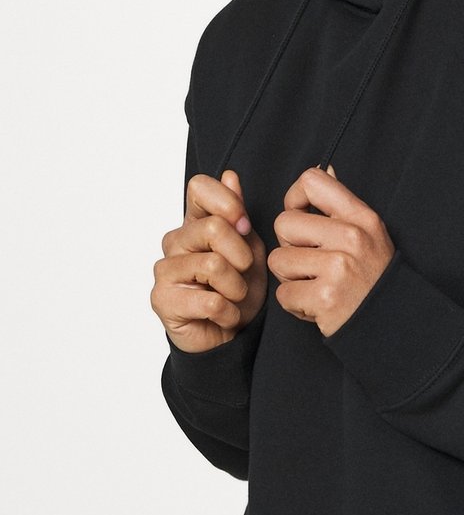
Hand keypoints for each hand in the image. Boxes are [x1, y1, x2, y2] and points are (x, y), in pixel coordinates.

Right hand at [152, 169, 267, 352]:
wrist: (229, 338)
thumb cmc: (238, 293)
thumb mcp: (250, 250)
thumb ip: (238, 215)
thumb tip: (230, 176)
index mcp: (195, 223)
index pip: (199, 187)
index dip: (227, 202)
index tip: (245, 226)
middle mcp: (175, 241)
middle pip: (214, 228)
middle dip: (243, 258)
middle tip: (243, 277)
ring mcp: (164, 269)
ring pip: (214, 266)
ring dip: (237, 290)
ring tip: (233, 299)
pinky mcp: (162, 299)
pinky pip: (211, 301)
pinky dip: (229, 314)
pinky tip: (224, 317)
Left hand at [269, 165, 395, 337]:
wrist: (392, 321)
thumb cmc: (373, 277)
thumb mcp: (369, 233)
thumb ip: (342, 205)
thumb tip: (326, 168)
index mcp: (361, 217)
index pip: (312, 181)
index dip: (294, 199)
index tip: (302, 218)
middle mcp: (352, 237)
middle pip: (283, 224)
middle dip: (288, 246)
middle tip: (310, 263)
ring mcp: (339, 268)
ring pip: (278, 260)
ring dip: (290, 278)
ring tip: (315, 285)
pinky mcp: (325, 297)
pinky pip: (283, 294)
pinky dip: (295, 304)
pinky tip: (315, 304)